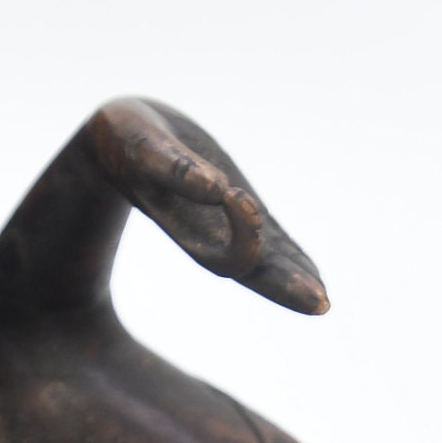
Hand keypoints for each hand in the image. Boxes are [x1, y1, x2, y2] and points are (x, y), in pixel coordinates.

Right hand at [82, 97, 326, 314]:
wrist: (119, 139)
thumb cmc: (124, 138)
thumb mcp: (143, 145)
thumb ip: (175, 167)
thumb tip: (219, 188)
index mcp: (182, 228)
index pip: (223, 252)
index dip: (244, 233)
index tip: (235, 192)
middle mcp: (204, 235)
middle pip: (249, 268)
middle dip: (284, 285)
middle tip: (322, 304)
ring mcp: (221, 225)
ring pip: (263, 259)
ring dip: (293, 277)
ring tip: (320, 299)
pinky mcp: (233, 209)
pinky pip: (266, 240)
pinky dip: (288, 256)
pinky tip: (311, 273)